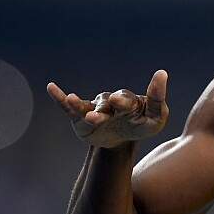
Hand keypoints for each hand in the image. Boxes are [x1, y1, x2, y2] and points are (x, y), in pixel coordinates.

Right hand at [46, 70, 168, 147]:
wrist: (121, 140)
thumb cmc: (141, 126)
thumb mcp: (155, 121)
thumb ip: (158, 101)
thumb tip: (162, 73)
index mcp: (129, 102)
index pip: (127, 101)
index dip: (123, 102)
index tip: (119, 102)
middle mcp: (110, 102)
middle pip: (107, 104)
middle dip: (107, 107)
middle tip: (108, 105)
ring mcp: (95, 109)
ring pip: (87, 109)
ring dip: (83, 109)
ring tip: (83, 114)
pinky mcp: (80, 118)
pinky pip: (68, 108)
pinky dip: (59, 98)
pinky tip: (51, 88)